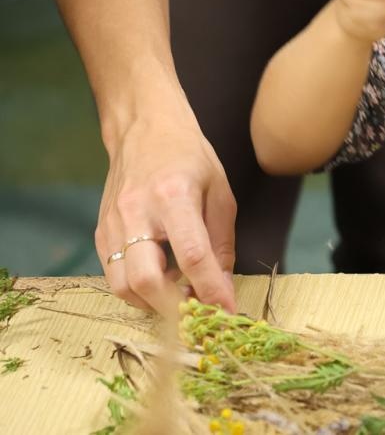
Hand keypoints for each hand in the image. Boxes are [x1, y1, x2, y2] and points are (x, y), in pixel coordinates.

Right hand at [98, 102, 236, 312]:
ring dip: (153, 302)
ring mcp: (113, 224)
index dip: (210, 288)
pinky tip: (160, 279)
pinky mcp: (101, 232)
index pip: (192, 254)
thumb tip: (224, 286)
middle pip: (145, 279)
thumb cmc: (188, 157)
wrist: (144, 129)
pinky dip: (137, 289)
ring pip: (122, 285)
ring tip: (180, 294)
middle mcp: (137, 212)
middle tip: (199, 311)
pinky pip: (113, 274)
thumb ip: (222, 241)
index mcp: (173, 196)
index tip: (227, 310)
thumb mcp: (220, 191)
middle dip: (174, 306)